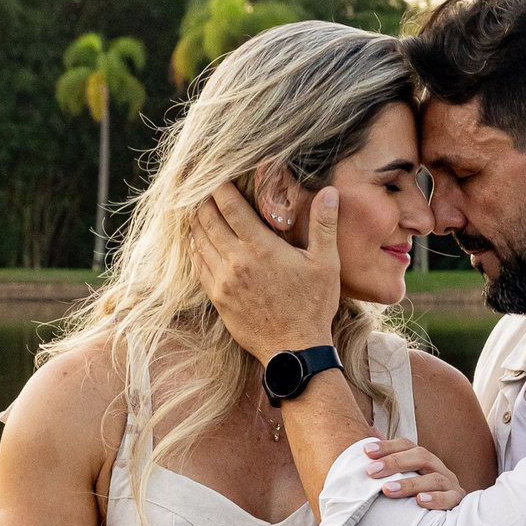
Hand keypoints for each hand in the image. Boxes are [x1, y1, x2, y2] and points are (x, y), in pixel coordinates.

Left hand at [190, 183, 339, 362]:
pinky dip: (195, 247)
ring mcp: (222, 281)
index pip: (229, 206)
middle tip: (200, 185)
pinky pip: (198, 265)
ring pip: (198, 241)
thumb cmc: (313, 306)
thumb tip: (330, 192)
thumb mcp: (326, 264)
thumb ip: (324, 225)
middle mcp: (235, 261)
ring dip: (195, 221)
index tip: (216, 173)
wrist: (294, 351)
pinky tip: (197, 239)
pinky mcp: (217, 298)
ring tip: (195, 206)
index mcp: (260, 248)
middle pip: (206, 219)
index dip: (218, 186)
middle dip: (201, 199)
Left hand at [365, 438, 468, 508]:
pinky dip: (436, 499)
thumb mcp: (404, 473)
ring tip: (388, 489)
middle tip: (371, 471)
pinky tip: (419, 501)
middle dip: (395, 462)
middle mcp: (437, 467)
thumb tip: (372, 430)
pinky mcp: (457, 500)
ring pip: (434, 479)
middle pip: (420, 457)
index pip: (406, 445)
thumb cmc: (418, 491)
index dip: (387, 446)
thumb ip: (390, 455)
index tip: (366, 451)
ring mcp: (449, 483)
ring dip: (409, 484)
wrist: (449, 514)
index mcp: (423, 459)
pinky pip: (450, 498)